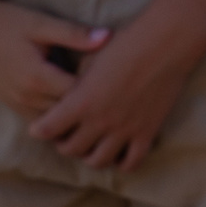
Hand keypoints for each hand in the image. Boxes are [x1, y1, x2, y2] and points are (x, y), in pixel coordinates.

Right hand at [0, 0, 109, 120]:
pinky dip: (58, 118)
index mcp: (38, 78)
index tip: (120, 81)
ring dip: (75, 117)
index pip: (79, 95)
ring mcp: (18, 105)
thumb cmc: (9, 22)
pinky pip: (41, 122)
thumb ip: (74, 34)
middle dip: (92, 108)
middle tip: (117, 99)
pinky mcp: (13, 106)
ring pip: (55, 123)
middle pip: (69, 114)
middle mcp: (27, 98)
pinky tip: (76, 110)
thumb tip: (108, 37)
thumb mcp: (42, 24)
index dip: (101, 90)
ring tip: (100, 108)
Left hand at [25, 19, 205, 169]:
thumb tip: (69, 96)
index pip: (47, 129)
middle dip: (64, 144)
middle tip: (68, 135)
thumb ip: (76, 83)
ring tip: (92, 146)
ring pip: (98, 161)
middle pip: (70, 149)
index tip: (40, 127)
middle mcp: (99, 121)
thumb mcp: (91, 59)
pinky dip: (122, 163)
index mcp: (81, 101)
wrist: (166, 44)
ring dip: (90, 156)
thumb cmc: (126, 43)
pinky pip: (131, 163)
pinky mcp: (147, 133)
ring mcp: (124, 130)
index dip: (40, 130)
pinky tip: (119, 153)